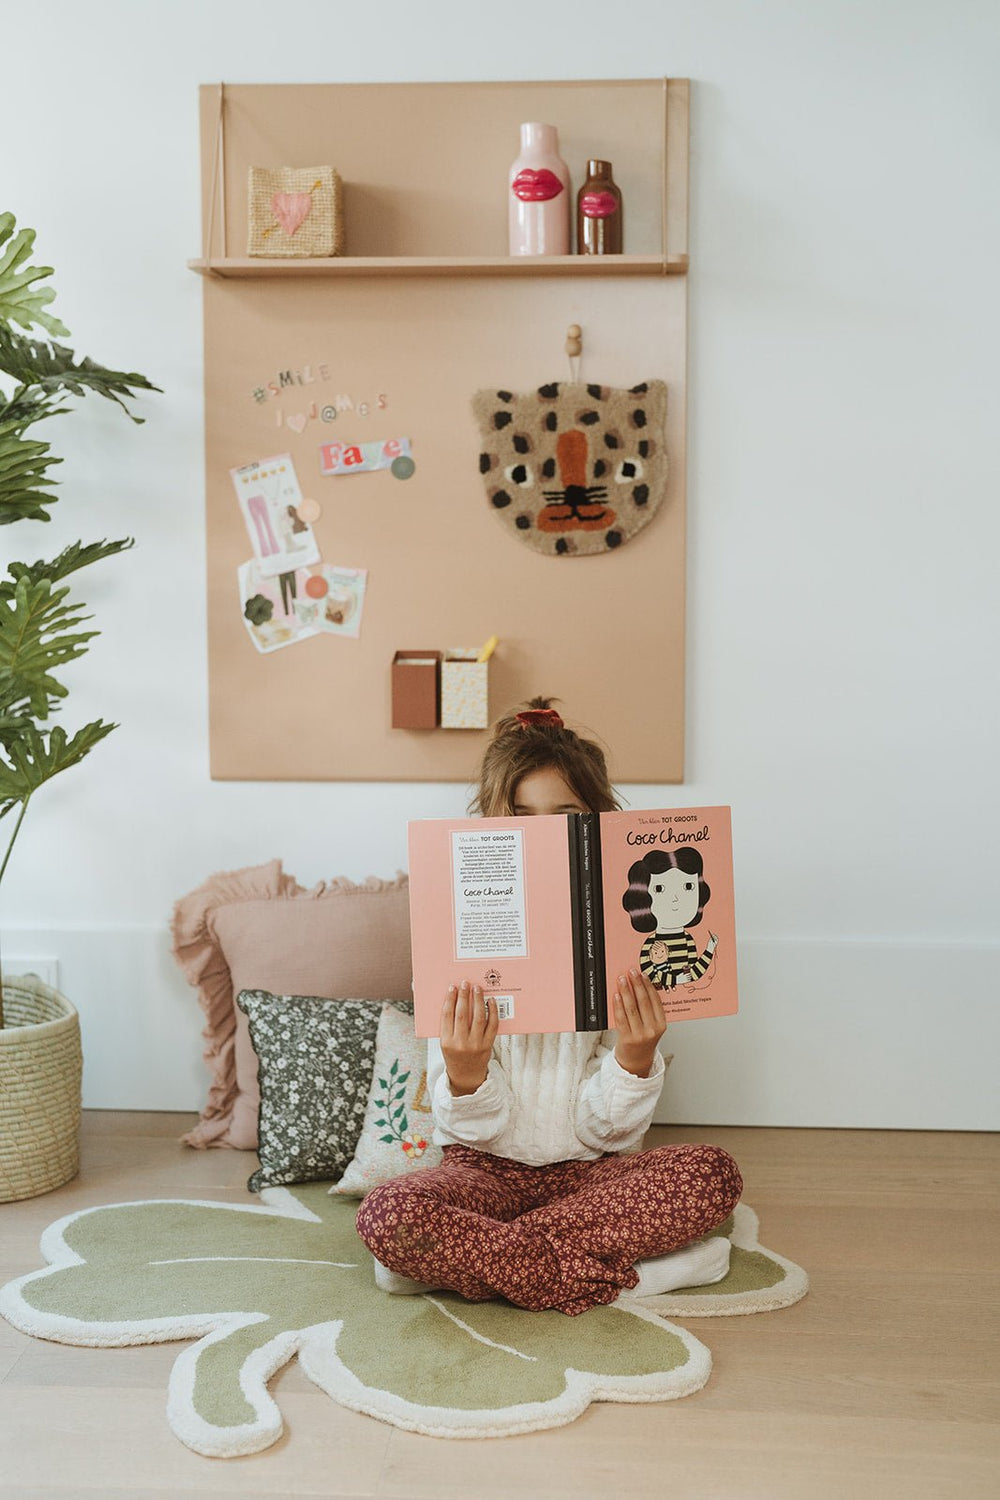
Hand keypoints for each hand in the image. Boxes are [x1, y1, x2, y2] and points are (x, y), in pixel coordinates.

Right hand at [440, 981, 497, 1095]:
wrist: (466, 1076)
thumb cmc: (454, 1055)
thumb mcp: (445, 1042)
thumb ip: (448, 1025)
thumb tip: (454, 999)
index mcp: (446, 1041)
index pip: (447, 1015)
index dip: (450, 999)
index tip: (452, 987)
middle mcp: (460, 1043)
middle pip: (462, 1014)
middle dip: (464, 996)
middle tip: (465, 983)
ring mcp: (475, 1045)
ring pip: (478, 1018)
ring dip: (478, 1000)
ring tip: (477, 988)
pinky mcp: (487, 1045)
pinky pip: (492, 1026)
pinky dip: (492, 1012)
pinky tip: (491, 1001)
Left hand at [613, 968, 667, 1077]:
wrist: (636, 1062)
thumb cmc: (644, 1042)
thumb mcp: (653, 1027)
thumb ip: (650, 1011)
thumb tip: (640, 987)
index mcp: (661, 1025)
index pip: (655, 1001)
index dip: (648, 985)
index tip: (643, 974)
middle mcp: (652, 1029)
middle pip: (643, 1002)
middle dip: (636, 984)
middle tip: (632, 972)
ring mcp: (640, 1034)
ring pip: (631, 1008)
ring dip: (626, 991)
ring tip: (622, 980)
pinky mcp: (627, 1038)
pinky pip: (621, 1018)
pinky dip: (618, 1005)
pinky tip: (616, 995)